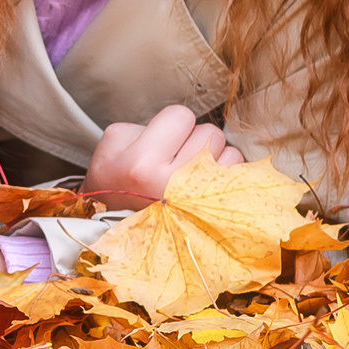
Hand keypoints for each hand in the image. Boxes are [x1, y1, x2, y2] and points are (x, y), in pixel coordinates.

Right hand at [83, 105, 241, 207]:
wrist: (116, 233)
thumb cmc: (113, 187)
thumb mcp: (111, 147)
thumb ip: (144, 126)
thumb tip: (180, 123)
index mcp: (142, 164)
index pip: (181, 116)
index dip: (172, 125)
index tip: (161, 141)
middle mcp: (173, 184)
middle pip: (209, 132)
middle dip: (195, 141)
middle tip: (175, 159)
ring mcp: (198, 202)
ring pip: (229, 153)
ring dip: (213, 159)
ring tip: (190, 174)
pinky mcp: (217, 213)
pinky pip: (237, 177)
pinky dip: (224, 177)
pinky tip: (203, 187)